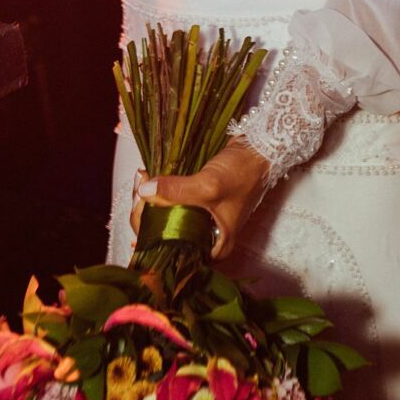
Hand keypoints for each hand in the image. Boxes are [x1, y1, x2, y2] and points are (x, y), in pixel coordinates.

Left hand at [129, 139, 271, 261]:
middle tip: (140, 182)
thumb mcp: (209, 184)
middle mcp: (206, 239)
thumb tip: (144, 191)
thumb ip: (177, 190)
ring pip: (166, 217)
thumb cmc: (243, 173)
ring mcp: (201, 220)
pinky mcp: (198, 204)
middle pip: (165, 233)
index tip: (140, 203)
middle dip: (146, 209)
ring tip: (143, 176)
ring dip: (150, 198)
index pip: (172, 249)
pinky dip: (160, 192)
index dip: (150, 230)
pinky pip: (172, 204)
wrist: (259, 149)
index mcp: (213, 247)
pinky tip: (148, 178)